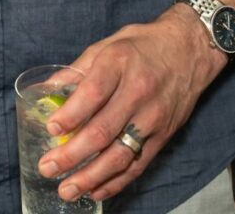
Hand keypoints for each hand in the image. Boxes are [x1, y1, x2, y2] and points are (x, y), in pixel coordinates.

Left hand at [39, 7, 226, 204]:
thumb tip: (44, 90)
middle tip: (47, 168)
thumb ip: (76, 70)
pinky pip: (138, 164)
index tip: (50, 129)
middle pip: (102, 130)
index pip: (92, 94)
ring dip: (91, 176)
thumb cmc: (142, 45)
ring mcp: (153, 118)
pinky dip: (117, 181)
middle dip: (72, 155)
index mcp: (119, 64)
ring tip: (67, 190)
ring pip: (120, 154)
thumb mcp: (107, 45)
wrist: (190, 50)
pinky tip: (96, 190)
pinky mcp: (164, 136)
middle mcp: (137, 92)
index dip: (70, 115)